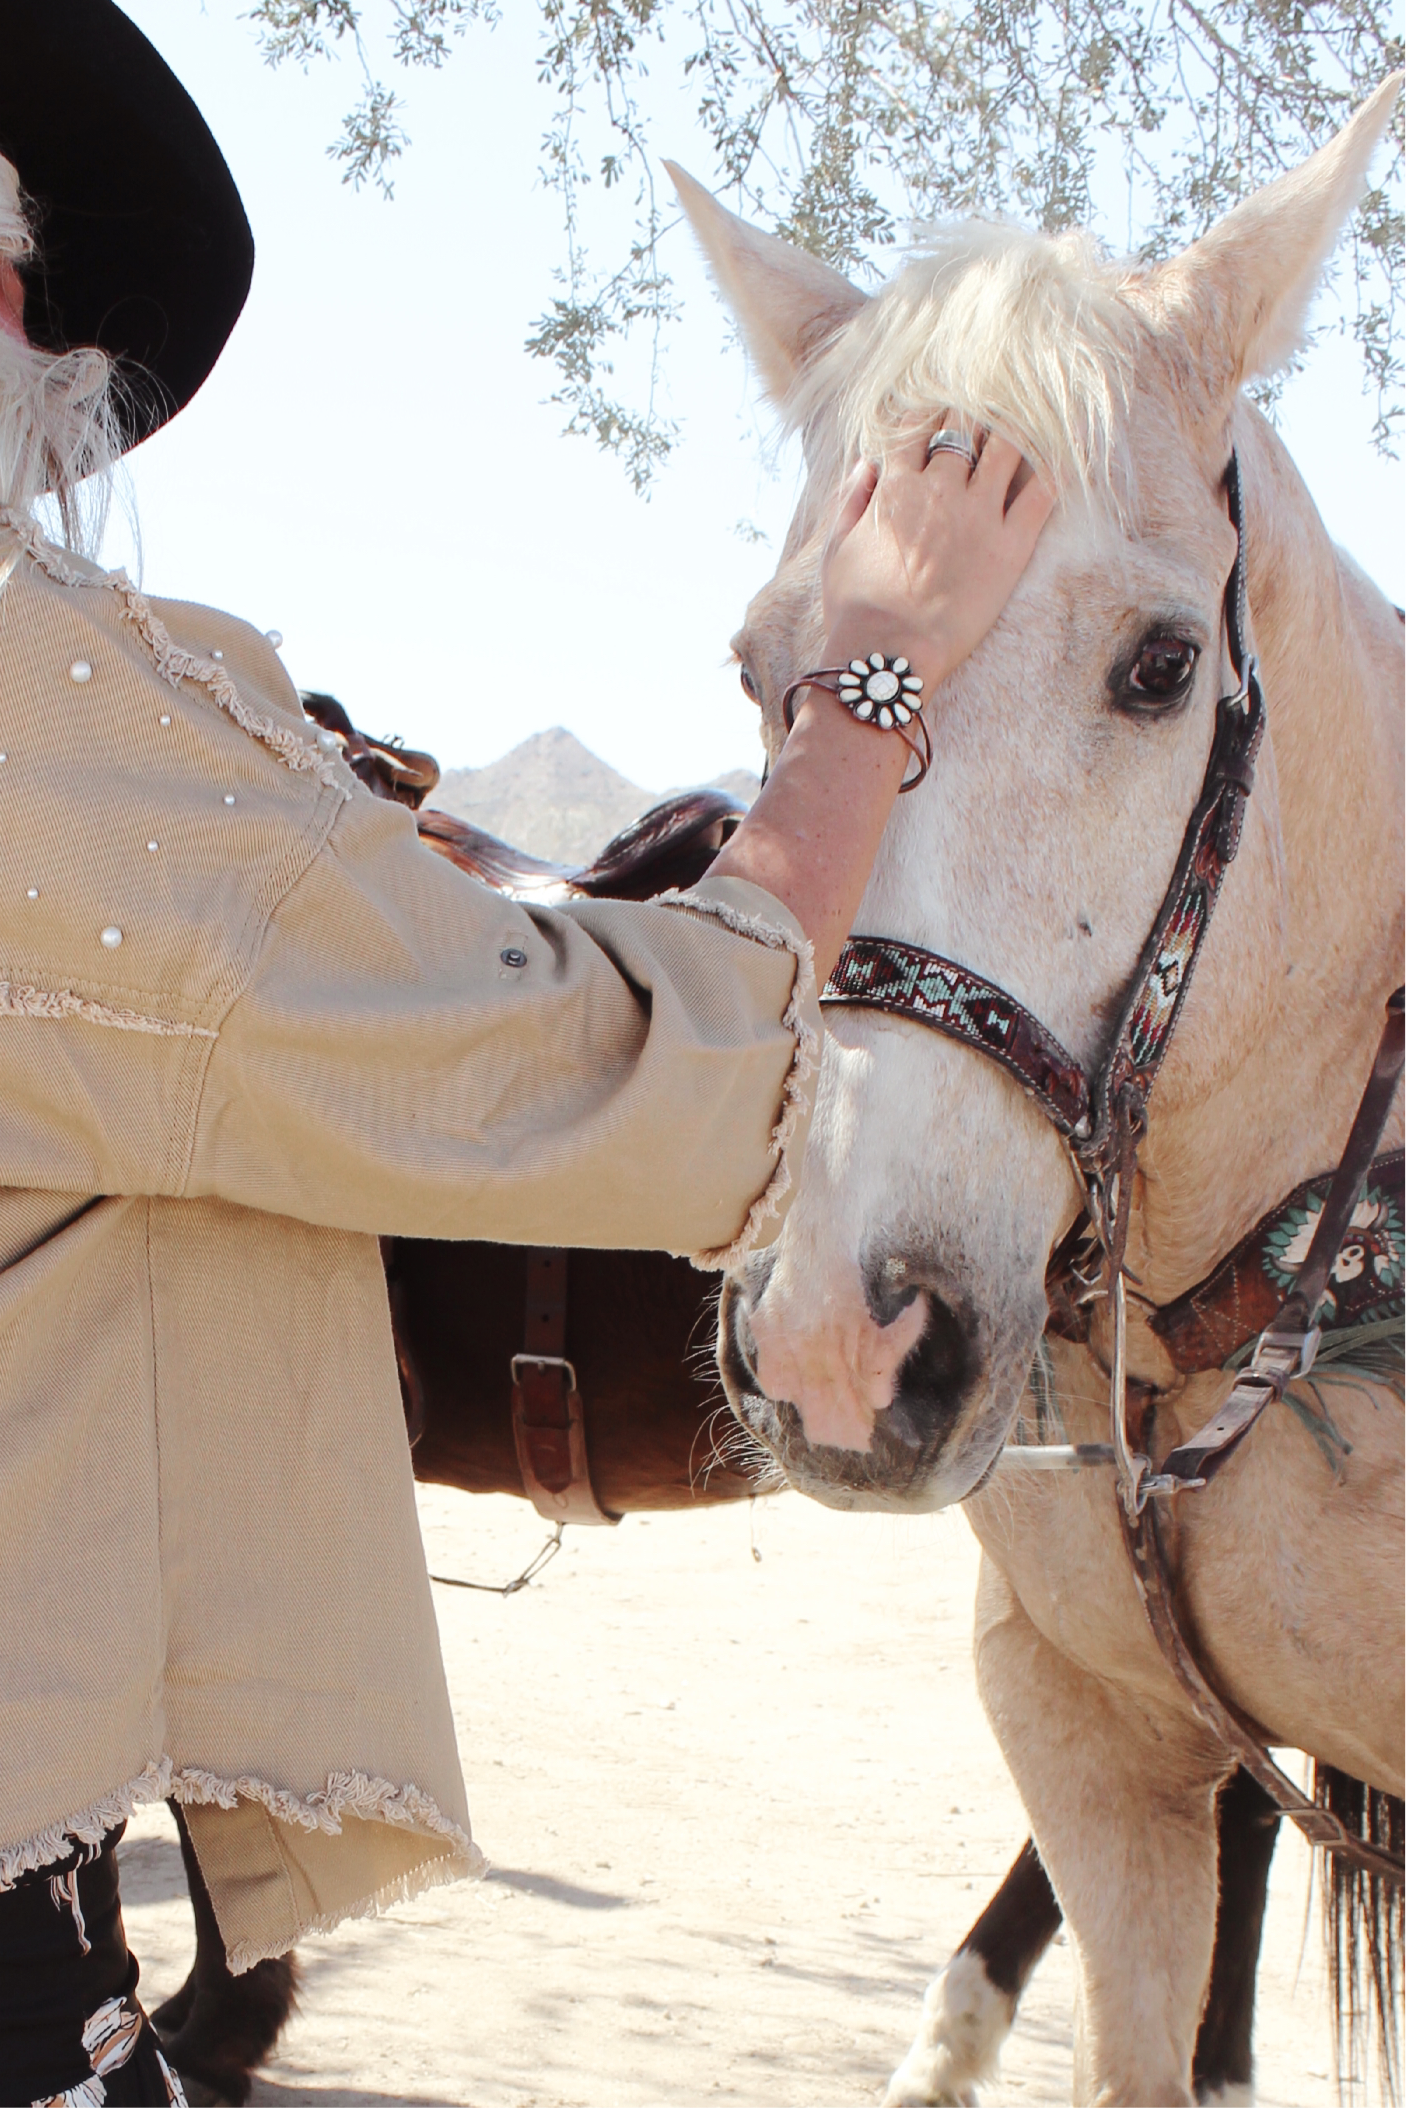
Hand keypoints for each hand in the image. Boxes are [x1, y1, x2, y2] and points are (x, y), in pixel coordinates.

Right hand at [821, 429, 1053, 689]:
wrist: (888, 654)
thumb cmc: (855, 610)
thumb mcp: (835, 549)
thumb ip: (848, 499)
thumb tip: (865, 463)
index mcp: (895, 486)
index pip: (917, 425)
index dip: (929, 413)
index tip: (937, 414)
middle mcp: (939, 489)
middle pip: (963, 426)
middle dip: (971, 414)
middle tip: (981, 415)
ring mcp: (978, 514)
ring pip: (1006, 445)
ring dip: (1012, 429)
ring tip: (1020, 425)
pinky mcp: (1011, 545)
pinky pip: (1041, 492)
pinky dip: (1053, 467)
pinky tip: (1061, 453)